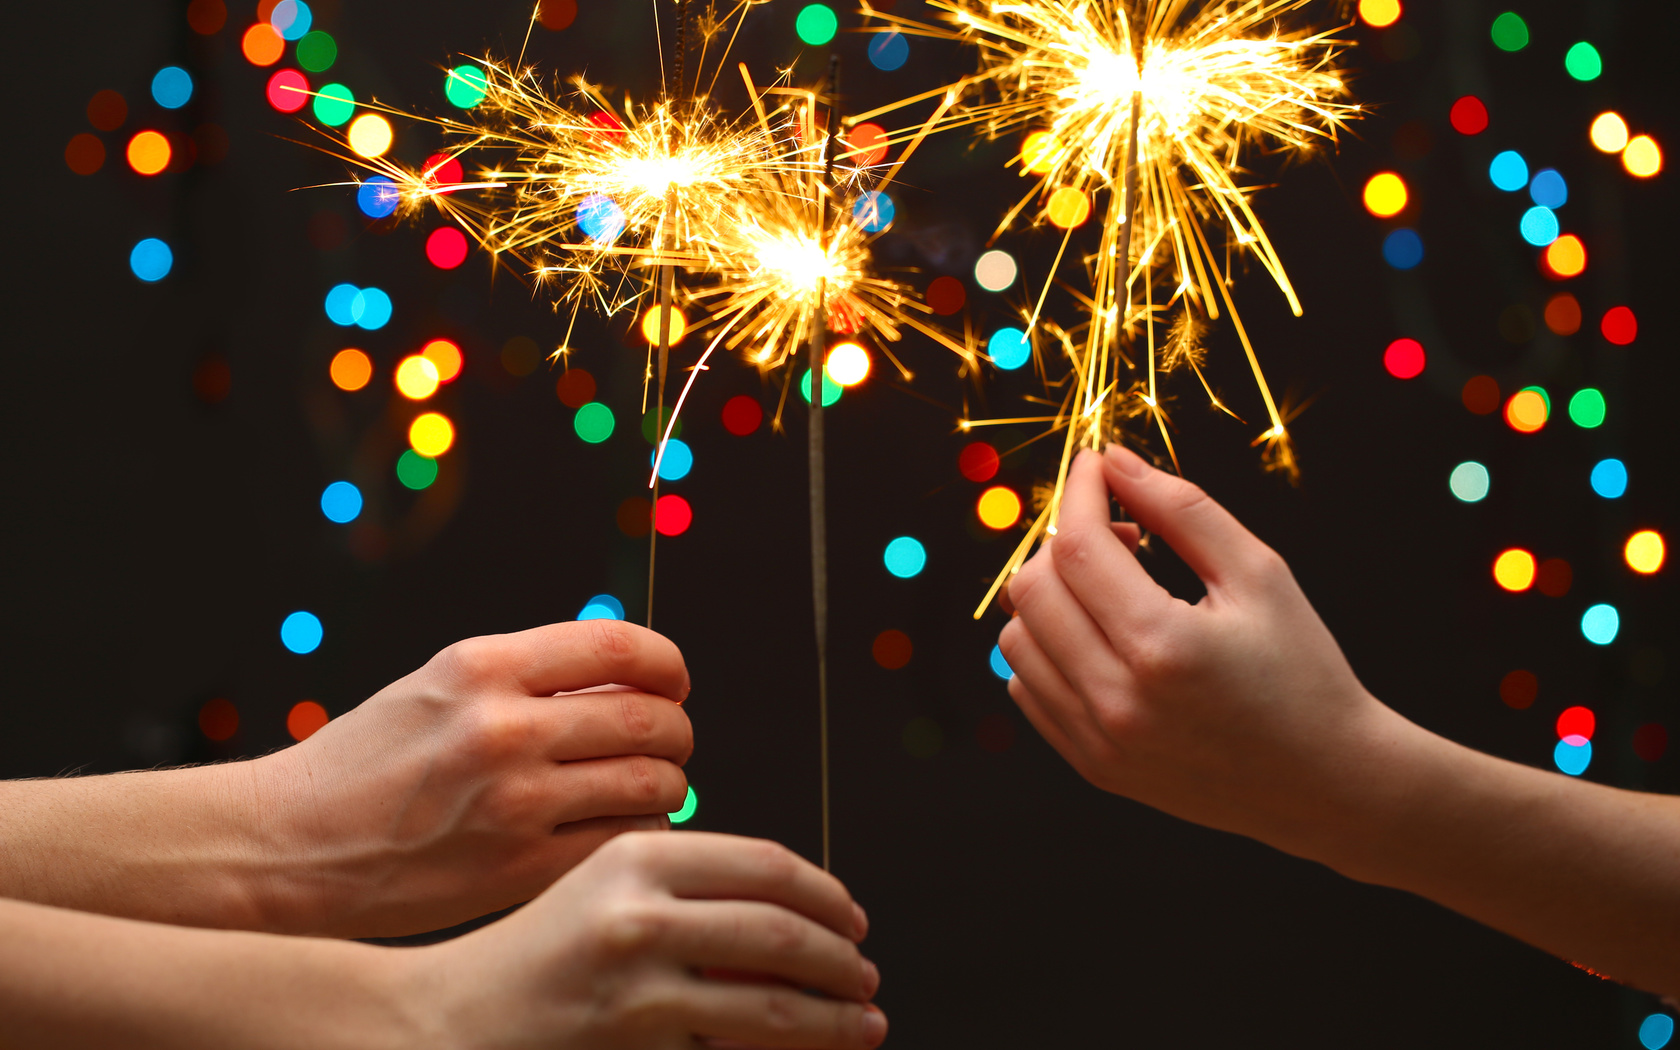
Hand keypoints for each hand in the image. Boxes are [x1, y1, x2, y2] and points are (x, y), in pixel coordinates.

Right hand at [244, 620, 693, 937]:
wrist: (290, 843)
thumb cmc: (368, 763)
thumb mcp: (439, 687)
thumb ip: (527, 676)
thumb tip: (626, 679)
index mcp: (483, 667)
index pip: (620, 647)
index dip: (667, 663)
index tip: (673, 681)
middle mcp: (503, 727)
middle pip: (650, 718)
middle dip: (675, 729)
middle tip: (669, 741)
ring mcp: (514, 800)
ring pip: (651, 782)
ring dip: (667, 784)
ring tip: (651, 787)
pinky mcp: (519, 866)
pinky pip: (623, 839)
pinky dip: (640, 832)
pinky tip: (621, 827)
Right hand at [417, 831, 886, 1049]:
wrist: (444, 1024)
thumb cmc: (531, 957)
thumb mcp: (601, 887)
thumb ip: (686, 885)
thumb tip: (795, 909)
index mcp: (637, 856)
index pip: (767, 866)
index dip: (827, 895)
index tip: (854, 917)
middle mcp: (639, 916)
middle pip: (781, 934)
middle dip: (842, 961)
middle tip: (868, 976)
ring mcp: (637, 992)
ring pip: (773, 1007)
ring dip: (834, 1019)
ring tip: (863, 1022)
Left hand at [999, 447, 1404, 862]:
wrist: (1325, 782)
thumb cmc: (1302, 670)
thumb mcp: (1259, 574)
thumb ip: (1182, 509)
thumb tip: (1113, 461)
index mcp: (1163, 646)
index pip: (1078, 547)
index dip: (1079, 493)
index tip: (1095, 466)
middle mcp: (1118, 700)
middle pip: (1033, 590)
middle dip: (1064, 541)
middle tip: (1123, 535)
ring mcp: (1098, 740)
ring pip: (1018, 638)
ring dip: (1051, 595)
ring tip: (1115, 588)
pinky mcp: (1091, 764)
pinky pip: (1027, 687)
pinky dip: (1048, 647)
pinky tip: (1102, 636)